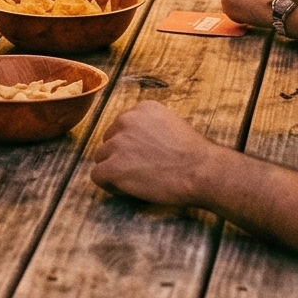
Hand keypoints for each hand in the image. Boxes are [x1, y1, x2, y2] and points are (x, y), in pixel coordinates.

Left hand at [90, 101, 220, 210]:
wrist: (200, 170)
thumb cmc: (194, 154)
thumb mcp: (172, 125)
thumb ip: (151, 127)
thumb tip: (139, 143)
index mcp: (142, 108)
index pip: (122, 126)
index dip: (130, 144)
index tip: (143, 155)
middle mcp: (126, 120)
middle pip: (109, 140)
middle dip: (120, 154)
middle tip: (139, 170)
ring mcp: (118, 143)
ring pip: (101, 157)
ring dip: (114, 169)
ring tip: (135, 180)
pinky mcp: (113, 167)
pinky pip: (97, 176)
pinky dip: (108, 184)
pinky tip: (125, 189)